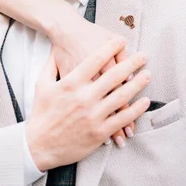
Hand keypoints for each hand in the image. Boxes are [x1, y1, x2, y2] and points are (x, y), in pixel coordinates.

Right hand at [26, 37, 150, 170]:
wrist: (38, 145)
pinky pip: (121, 118)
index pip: (95, 60)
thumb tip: (55, 49)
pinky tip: (145, 101)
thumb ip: (51, 65)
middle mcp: (84, 97)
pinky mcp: (98, 132)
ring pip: (121, 96)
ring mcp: (93, 115)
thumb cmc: (41, 114)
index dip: (111, 48)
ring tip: (147, 75)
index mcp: (71, 83)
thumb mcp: (41, 84)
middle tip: (143, 56)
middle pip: (113, 76)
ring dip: (137, 84)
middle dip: (131, 63)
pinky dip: (135, 110)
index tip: (122, 40)